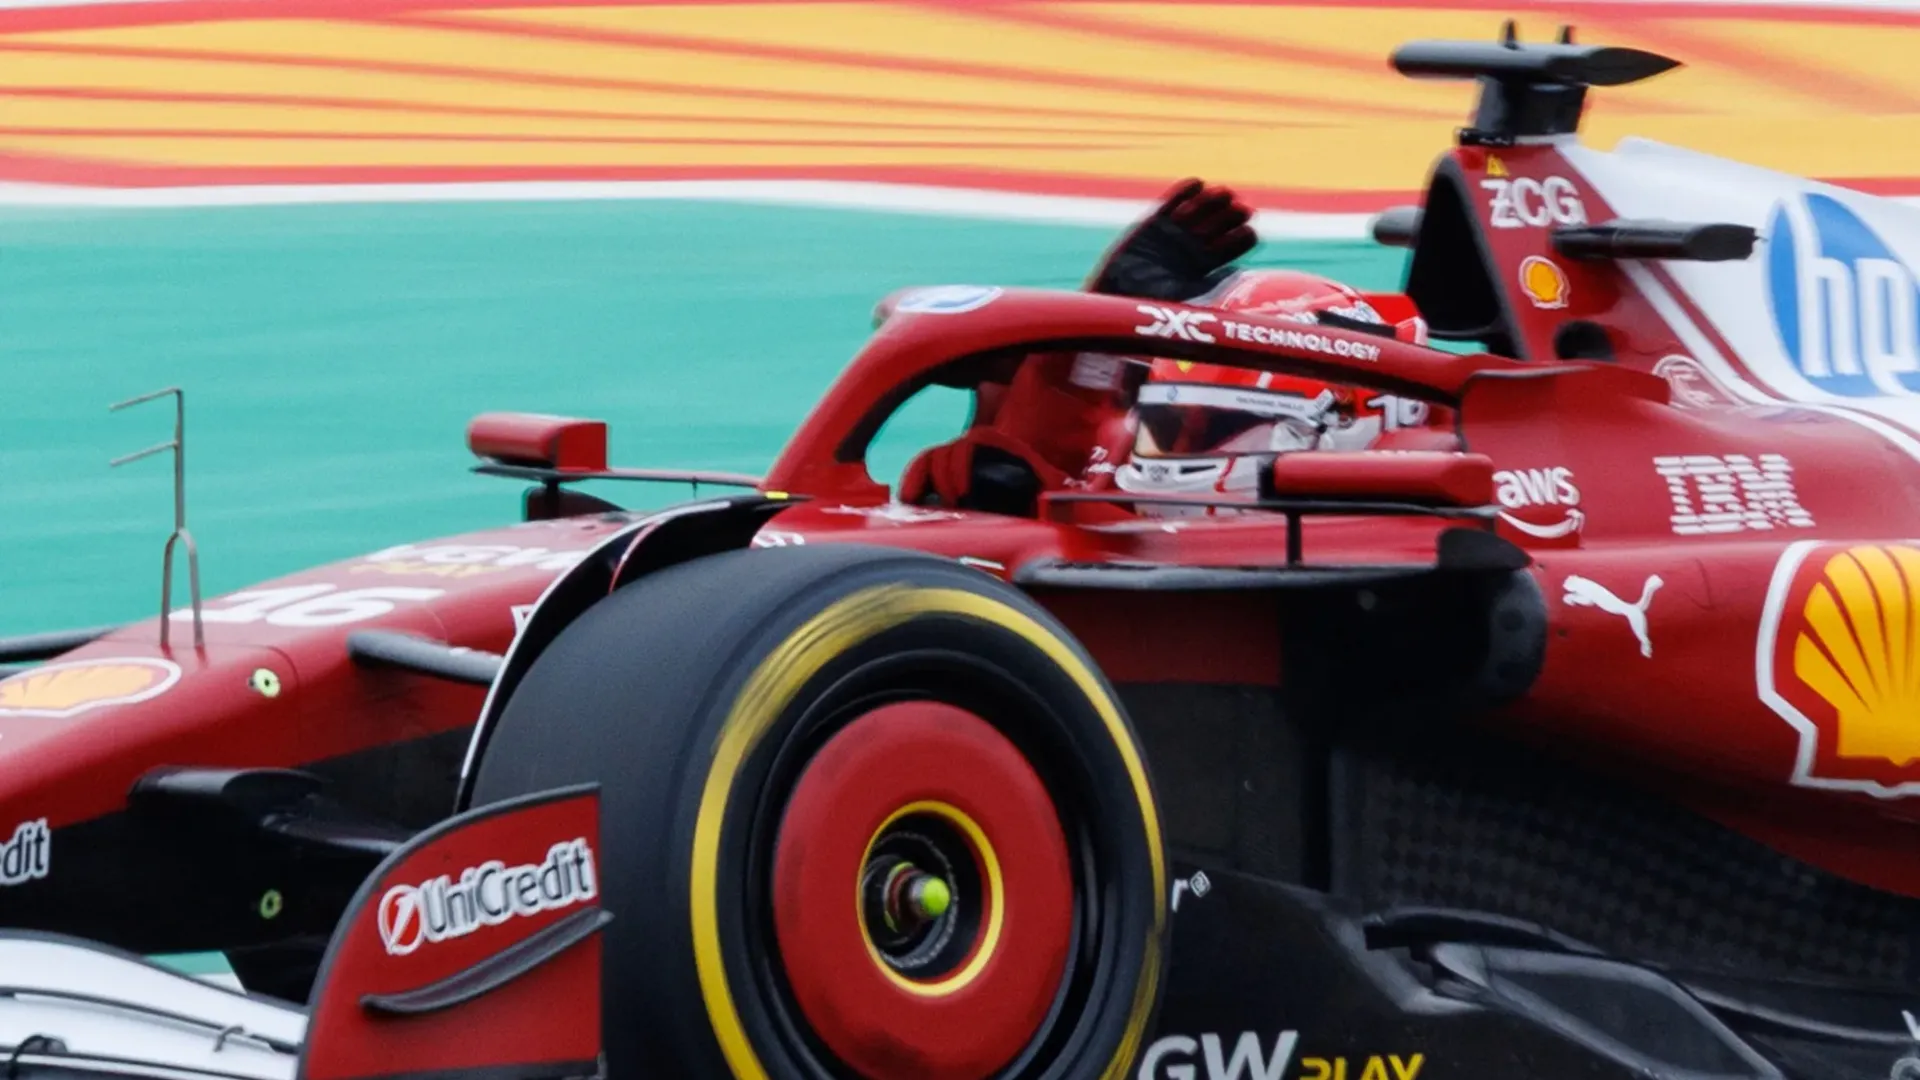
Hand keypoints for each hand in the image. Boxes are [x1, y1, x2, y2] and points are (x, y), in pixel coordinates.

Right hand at [1086, 178, 1257, 300]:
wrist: (1117, 291)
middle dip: (1231, 215)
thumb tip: (1237, 274)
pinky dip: (1186, 190)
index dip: (1242, 236)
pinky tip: (1197, 184)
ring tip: (1220, 194)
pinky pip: (1174, 200)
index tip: (1244, 231)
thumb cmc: (1152, 301)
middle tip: (1237, 209)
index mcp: (1208, 264)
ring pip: (1202, 208)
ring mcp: (1175, 231)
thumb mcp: (1186, 295)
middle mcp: (1194, 246)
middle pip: (1223, 223)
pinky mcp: (1155, 221)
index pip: (1235, 244)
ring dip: (1213, 200)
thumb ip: (1208, 284)